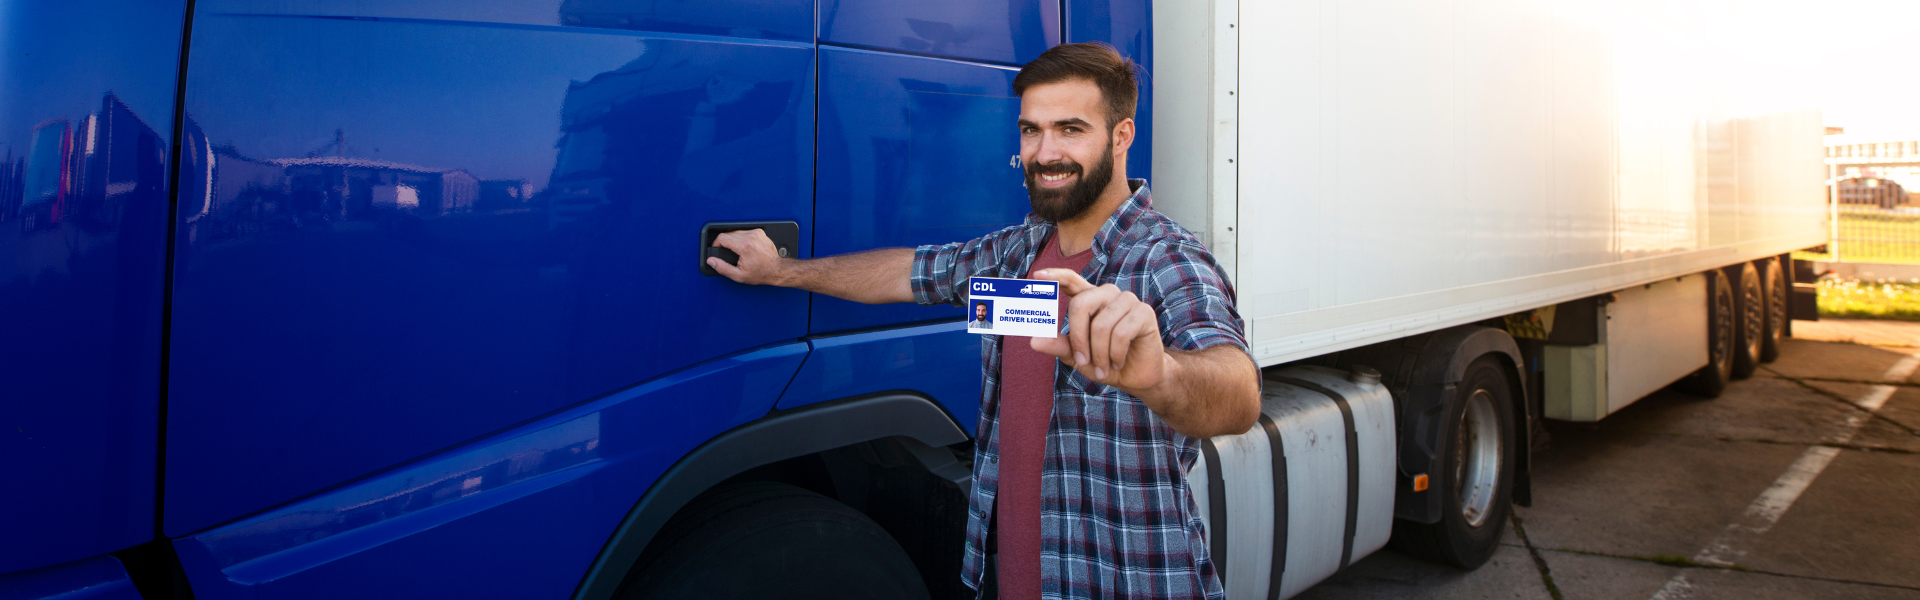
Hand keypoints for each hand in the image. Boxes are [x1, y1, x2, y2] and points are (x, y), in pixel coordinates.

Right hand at [708, 229, 785, 284]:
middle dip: (725, 243)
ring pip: (736, 232)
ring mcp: (756, 233)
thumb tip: (711, 261)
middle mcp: (751, 237)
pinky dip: (742, 238)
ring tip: (737, 251)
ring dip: (733, 240)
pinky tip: (745, 246)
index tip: (716, 248)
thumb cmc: (760, 273)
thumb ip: (722, 268)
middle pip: (728, 234)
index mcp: (744, 246)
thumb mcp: (738, 275)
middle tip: (727, 253)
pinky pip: (745, 231)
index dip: (716, 243)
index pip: (722, 237)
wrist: (776, 269)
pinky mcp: (760, 232)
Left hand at [1029, 268, 1170, 394]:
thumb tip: (1033, 340)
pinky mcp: (1144, 312)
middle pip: (1080, 305)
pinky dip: (1115, 355)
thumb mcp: (1076, 356)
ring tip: (1103, 367)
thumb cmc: (1104, 362)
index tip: (1037, 275)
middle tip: (1083, 361)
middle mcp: (1108, 294)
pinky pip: (1121, 333)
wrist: (1135, 376)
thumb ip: (1058, 345)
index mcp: (1089, 298)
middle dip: (1078, 338)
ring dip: (1099, 354)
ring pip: (1101, 324)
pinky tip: (1117, 362)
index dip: (1056, 276)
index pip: (1071, 280)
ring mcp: (1127, 300)